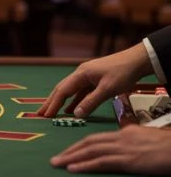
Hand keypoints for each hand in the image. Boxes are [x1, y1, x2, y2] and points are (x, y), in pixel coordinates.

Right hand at [37, 44, 153, 117]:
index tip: (45, 115)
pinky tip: (71, 109)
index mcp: (81, 74)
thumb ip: (91, 102)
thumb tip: (76, 115)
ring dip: (60, 102)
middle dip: (50, 102)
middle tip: (40, 114)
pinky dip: (73, 101)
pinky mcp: (94, 80)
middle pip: (61, 89)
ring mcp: (87, 76)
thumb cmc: (122, 73)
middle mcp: (80, 74)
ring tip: (51, 113)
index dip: (53, 104)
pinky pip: (79, 92)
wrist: (136, 61)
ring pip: (70, 91)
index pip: (62, 91)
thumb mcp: (107, 89)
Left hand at [51, 126, 170, 175]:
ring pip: (91, 151)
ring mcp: (124, 149)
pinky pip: (101, 162)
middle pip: (88, 142)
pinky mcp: (129, 161)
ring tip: (57, 164)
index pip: (96, 138)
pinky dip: (85, 165)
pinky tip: (73, 169)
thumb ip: (132, 138)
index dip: (79, 145)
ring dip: (71, 158)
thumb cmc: (168, 146)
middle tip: (55, 159)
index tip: (68, 151)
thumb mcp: (146, 138)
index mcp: (124, 132)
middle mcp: (120, 138)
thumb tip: (123, 140)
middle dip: (70, 151)